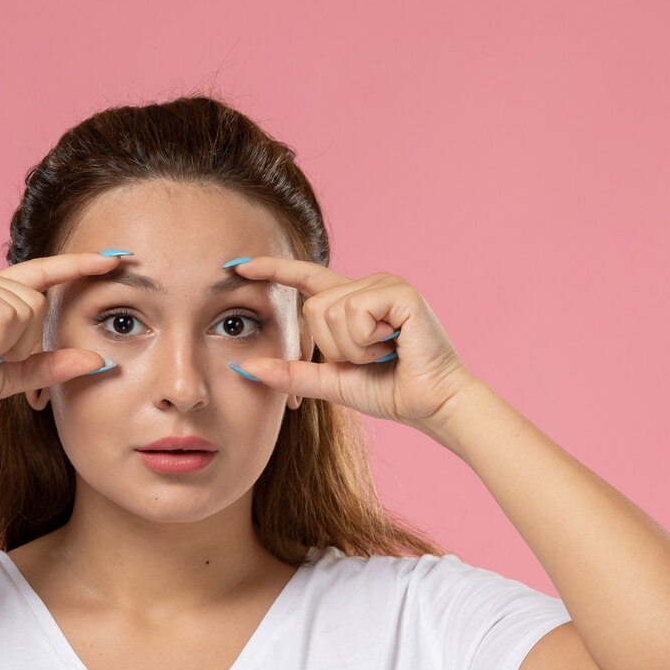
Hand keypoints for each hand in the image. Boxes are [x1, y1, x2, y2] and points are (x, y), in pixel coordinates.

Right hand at [0, 253, 122, 421]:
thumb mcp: (13, 375)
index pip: (47, 273)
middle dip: (20, 342)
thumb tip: (99, 360)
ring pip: (25, 311)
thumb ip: (51, 365)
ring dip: (2, 344)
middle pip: (40, 303)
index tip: (116, 258)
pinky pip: (3, 316)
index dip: (80, 265)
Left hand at [226, 256, 478, 430]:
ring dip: (353, 348)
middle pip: (314, 307)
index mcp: (352, 302)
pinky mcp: (400, 292)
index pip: (305, 278)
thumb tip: (244, 367)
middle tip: (369, 358)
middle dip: (333, 346)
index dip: (273, 270)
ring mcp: (385, 284)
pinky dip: (367, 341)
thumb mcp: (331, 381)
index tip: (239, 265)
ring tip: (383, 354)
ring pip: (332, 311)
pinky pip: (356, 312)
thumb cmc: (389, 391)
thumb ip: (291, 373)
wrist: (430, 404)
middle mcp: (368, 285)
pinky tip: (393, 346)